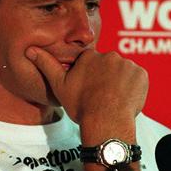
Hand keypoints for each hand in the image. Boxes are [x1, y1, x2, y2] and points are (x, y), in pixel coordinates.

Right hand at [26, 48, 147, 134]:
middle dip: (105, 78)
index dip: (88, 77)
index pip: (90, 62)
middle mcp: (109, 55)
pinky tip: (124, 100)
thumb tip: (29, 49)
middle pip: (107, 66)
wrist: (106, 121)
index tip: (88, 91)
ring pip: (122, 72)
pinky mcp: (141, 75)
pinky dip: (133, 88)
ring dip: (119, 83)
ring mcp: (127, 65)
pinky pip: (137, 79)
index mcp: (89, 56)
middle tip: (100, 97)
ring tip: (112, 100)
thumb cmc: (81, 105)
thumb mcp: (59, 85)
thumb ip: (46, 64)